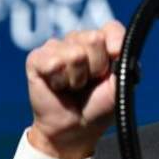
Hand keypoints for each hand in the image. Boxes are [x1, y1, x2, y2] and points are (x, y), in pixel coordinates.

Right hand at [25, 20, 124, 158]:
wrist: (75, 129)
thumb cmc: (97, 107)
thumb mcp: (119, 83)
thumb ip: (122, 58)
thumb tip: (114, 45)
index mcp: (99, 42)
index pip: (111, 28)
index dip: (115, 47)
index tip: (110, 70)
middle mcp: (77, 40)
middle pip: (94, 39)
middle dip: (96, 67)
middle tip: (88, 83)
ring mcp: (55, 47)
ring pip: (74, 53)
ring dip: (76, 78)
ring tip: (72, 87)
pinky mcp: (36, 58)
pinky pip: (53, 62)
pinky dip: (59, 81)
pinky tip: (57, 87)